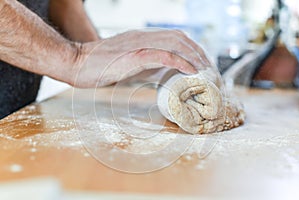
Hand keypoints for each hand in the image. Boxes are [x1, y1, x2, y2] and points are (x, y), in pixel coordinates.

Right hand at [71, 29, 211, 87]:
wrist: (77, 63)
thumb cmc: (101, 67)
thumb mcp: (130, 65)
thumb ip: (148, 67)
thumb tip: (166, 76)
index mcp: (143, 39)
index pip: (175, 38)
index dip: (192, 49)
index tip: (201, 63)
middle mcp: (144, 37)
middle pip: (180, 38)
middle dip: (198, 51)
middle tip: (208, 67)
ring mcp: (139, 44)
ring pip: (175, 43)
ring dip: (194, 56)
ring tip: (205, 69)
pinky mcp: (134, 55)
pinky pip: (163, 55)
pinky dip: (180, 62)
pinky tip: (191, 71)